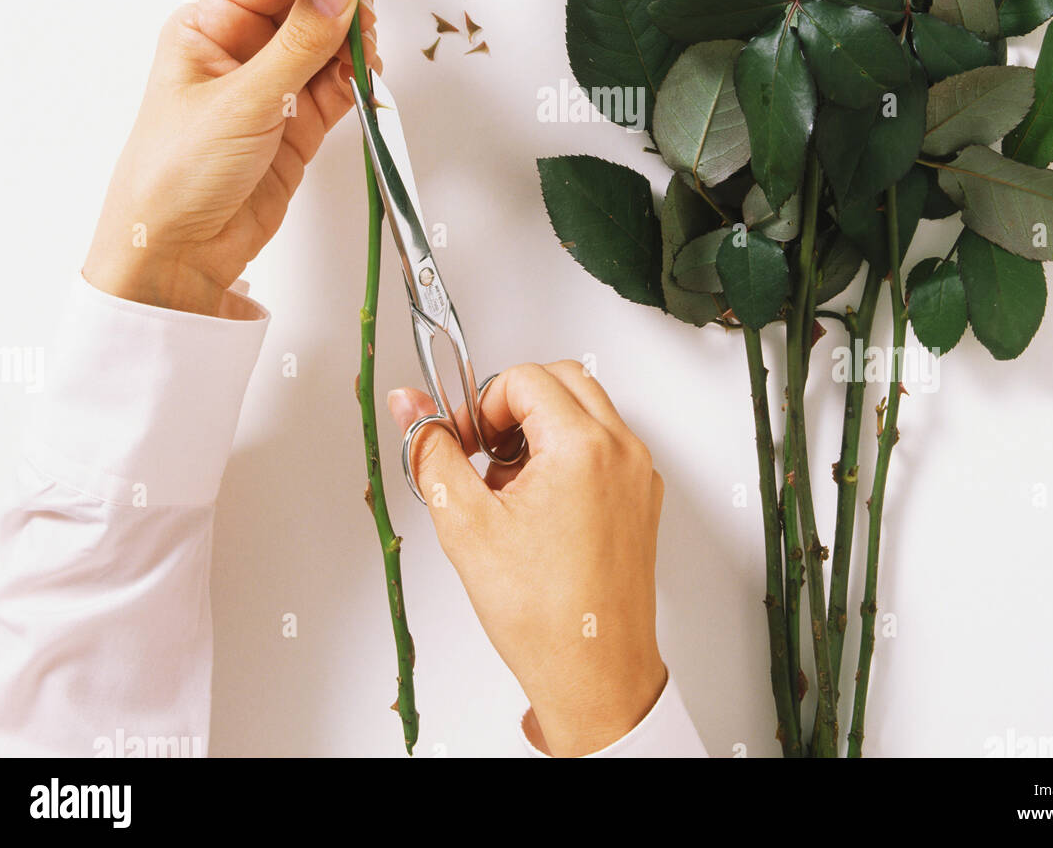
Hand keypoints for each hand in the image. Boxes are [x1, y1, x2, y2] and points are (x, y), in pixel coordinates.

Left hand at [83, 0, 382, 318]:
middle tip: (371, 9)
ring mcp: (274, 87)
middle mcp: (242, 49)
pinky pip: (339, 86)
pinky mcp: (299, 124)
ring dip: (355, 43)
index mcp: (208, 26)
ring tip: (369, 52)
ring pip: (329, 44)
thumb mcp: (242, 99)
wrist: (177, 253)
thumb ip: (300, 41)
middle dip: (343, 1)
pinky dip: (359, 80)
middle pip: (307, 4)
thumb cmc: (178, 171)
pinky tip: (368, 78)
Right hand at [388, 362, 666, 756]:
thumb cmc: (544, 615)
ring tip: (509, 487)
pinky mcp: (642, 497)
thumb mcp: (466, 526)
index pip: (525, 378)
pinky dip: (569, 455)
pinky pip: (604, 447)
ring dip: (541, 429)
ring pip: (586, 410)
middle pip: (562, 380)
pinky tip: (539, 507)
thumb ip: (433, 452)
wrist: (594, 674)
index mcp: (583, 448)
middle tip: (485, 451)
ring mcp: (638, 474)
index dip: (482, 403)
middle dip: (514, 405)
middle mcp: (621, 451)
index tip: (465, 440)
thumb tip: (410, 406)